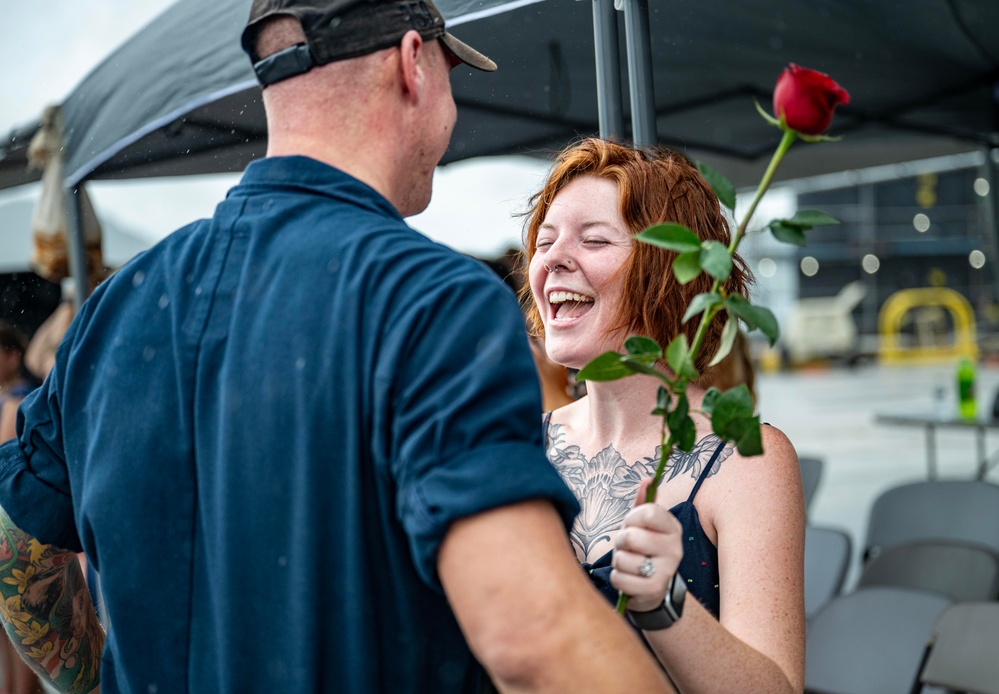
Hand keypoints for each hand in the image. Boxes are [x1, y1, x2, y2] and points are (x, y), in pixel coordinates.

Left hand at [610, 477, 683, 612]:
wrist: (651, 586)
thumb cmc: (644, 549)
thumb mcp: (643, 525)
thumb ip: (644, 502)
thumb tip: (648, 480)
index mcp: (673, 527)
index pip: (649, 512)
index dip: (632, 518)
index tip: (632, 525)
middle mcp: (675, 548)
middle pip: (631, 537)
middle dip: (620, 542)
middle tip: (627, 547)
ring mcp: (666, 570)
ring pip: (623, 559)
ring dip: (618, 561)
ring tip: (628, 563)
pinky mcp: (654, 590)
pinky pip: (619, 579)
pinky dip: (617, 578)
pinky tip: (628, 578)